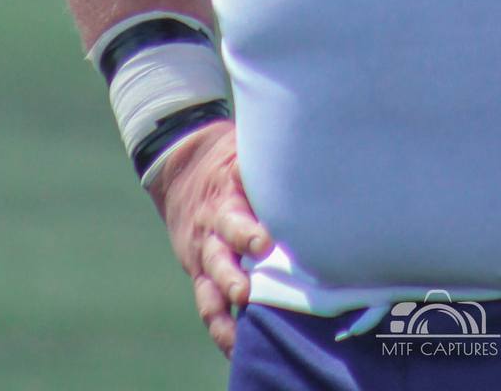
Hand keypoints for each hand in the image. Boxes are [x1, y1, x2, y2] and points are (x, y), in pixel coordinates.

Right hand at [150, 119, 274, 357]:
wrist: (182, 167)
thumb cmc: (229, 159)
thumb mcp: (244, 151)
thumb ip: (272, 159)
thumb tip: (318, 152)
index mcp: (226, 196)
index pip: (236, 212)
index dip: (248, 229)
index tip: (265, 243)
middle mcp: (214, 228)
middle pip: (222, 251)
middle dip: (235, 273)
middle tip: (248, 290)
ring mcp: (206, 254)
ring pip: (212, 283)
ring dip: (228, 304)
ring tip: (242, 328)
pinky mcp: (201, 274)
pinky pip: (208, 305)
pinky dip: (221, 328)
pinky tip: (236, 348)